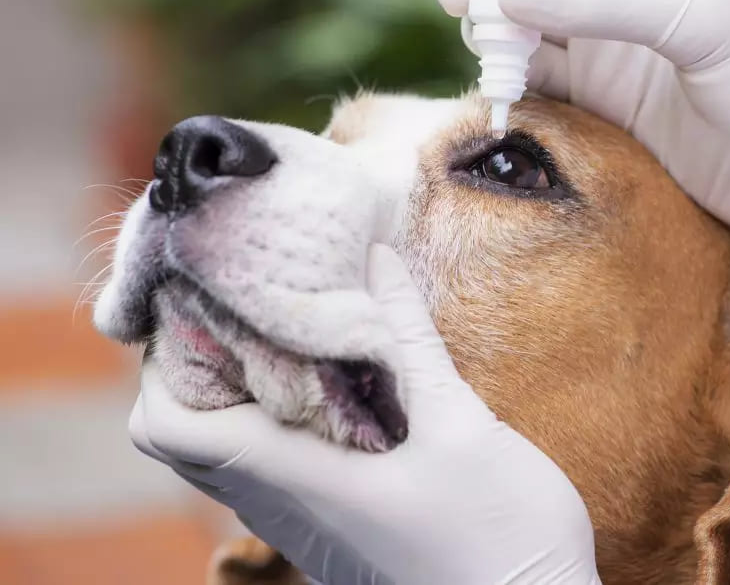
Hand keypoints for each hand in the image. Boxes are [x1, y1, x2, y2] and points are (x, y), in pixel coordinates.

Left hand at [130, 244, 599, 584]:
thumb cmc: (502, 534)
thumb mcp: (459, 423)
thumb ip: (411, 340)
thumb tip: (378, 259)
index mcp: (298, 477)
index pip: (168, 426)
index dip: (163, 363)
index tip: (203, 304)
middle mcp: (284, 508)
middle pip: (188, 439)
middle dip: (200, 367)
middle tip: (250, 306)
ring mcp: (307, 528)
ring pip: (232, 458)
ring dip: (243, 394)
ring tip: (294, 333)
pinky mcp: (336, 534)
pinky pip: (275, 475)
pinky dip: (280, 425)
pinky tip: (338, 389)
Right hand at [435, 0, 729, 333]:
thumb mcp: (697, 23)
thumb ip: (601, 1)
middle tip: (458, 1)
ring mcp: (622, 43)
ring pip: (538, 25)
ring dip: (501, 31)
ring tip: (478, 43)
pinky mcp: (614, 98)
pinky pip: (549, 77)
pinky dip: (519, 78)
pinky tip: (497, 83)